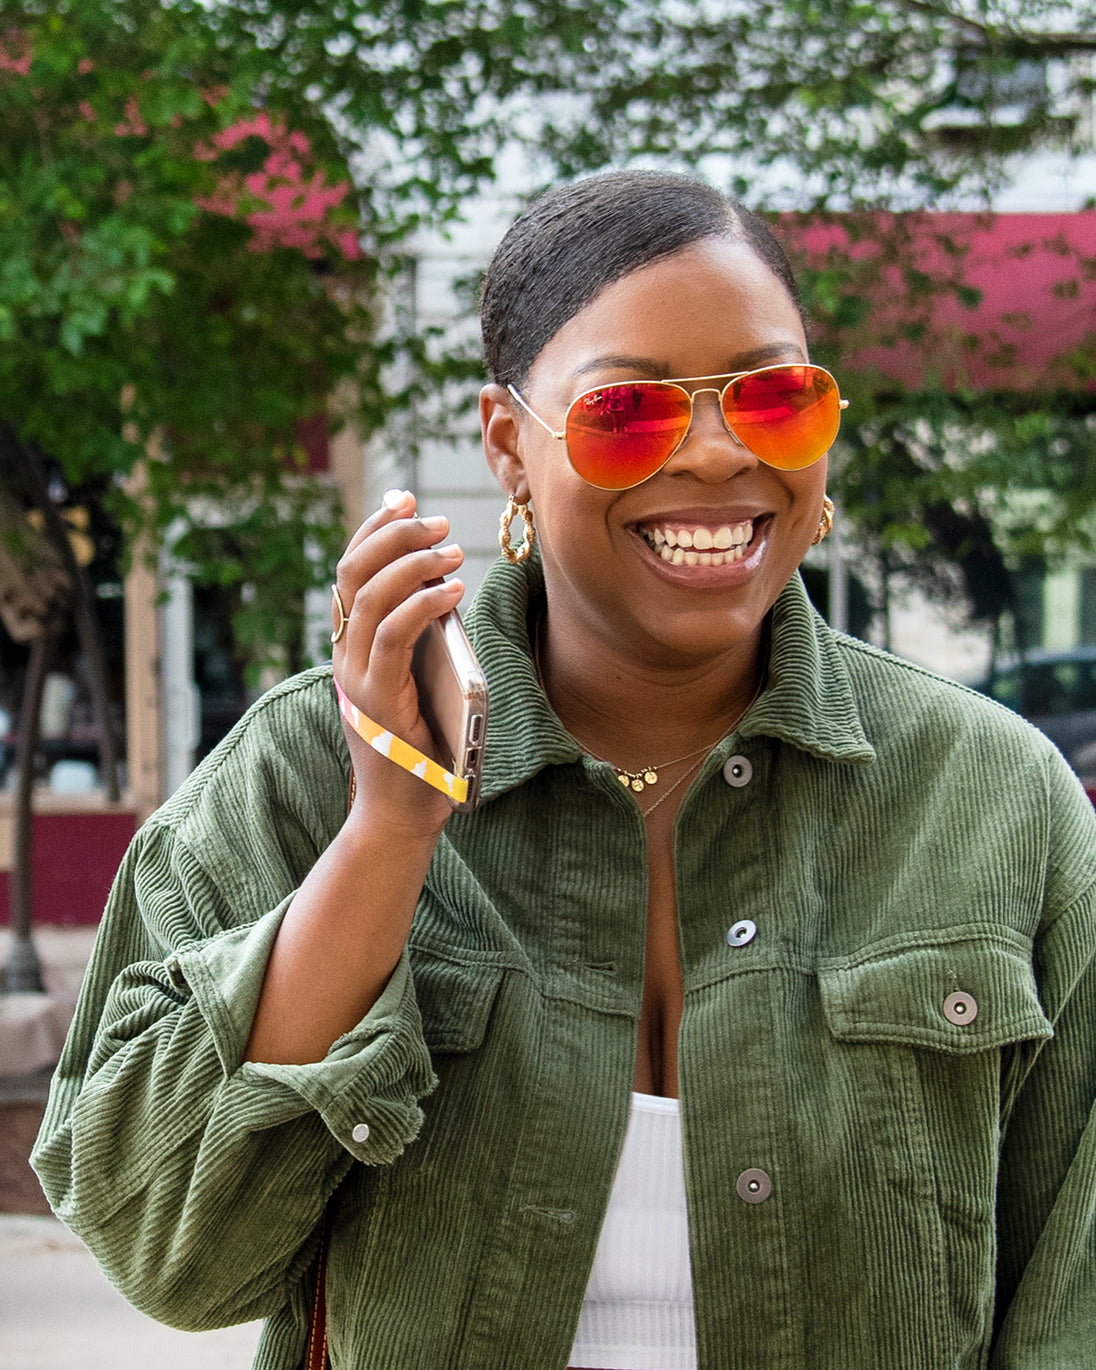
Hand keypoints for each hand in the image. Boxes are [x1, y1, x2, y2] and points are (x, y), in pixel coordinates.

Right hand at [332, 488, 464, 830]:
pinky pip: (395, 638)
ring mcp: (356, 679)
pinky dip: (422, 606)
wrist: (403, 815)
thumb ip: (423, 638)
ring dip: (414, 565)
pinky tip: (452, 591)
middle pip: (354, 574)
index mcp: (351, 648)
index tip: (405, 499)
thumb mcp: (422, 679)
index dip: (374, 529)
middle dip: (394, 536)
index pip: (350, 572)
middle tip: (436, 520)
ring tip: (451, 549)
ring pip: (373, 600)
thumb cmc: (422, 748)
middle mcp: (345, 657)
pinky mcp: (378, 702)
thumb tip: (445, 587)